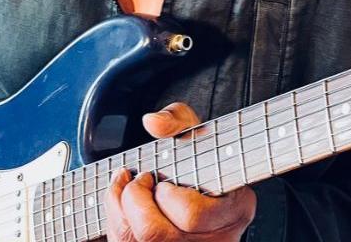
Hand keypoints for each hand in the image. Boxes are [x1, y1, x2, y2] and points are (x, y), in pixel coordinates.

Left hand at [105, 102, 256, 241]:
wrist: (201, 187)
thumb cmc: (202, 161)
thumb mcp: (197, 134)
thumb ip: (178, 120)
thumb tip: (153, 122)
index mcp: (234, 210)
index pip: (192, 216)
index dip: (168, 196)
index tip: (162, 180)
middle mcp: (214, 240)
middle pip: (157, 234)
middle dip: (136, 200)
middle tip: (143, 179)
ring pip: (138, 241)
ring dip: (122, 208)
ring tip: (132, 187)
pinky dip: (115, 219)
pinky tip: (123, 200)